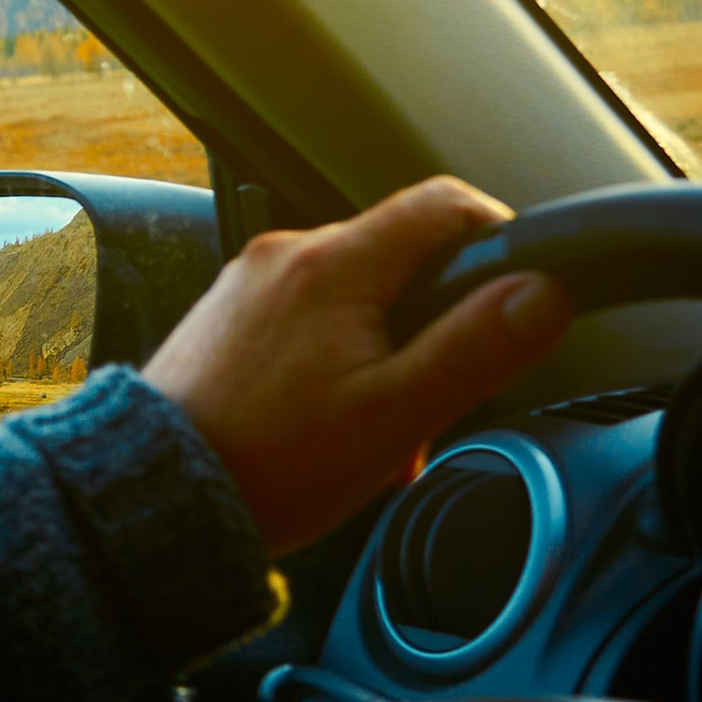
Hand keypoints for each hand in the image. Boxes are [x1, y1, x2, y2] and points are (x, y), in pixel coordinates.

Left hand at [142, 177, 571, 556]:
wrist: (158, 497)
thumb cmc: (269, 463)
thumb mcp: (395, 414)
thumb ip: (474, 347)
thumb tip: (543, 293)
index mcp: (335, 264)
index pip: (443, 204)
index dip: (495, 236)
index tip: (517, 286)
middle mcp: (286, 255)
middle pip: (399, 256)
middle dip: (434, 322)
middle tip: (434, 398)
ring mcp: (250, 284)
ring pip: (353, 295)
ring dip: (385, 353)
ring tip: (375, 433)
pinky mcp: (227, 318)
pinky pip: (306, 319)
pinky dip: (336, 362)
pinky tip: (328, 426)